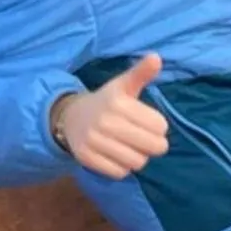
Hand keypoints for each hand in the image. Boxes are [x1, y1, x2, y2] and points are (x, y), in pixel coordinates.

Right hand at [54, 53, 169, 179]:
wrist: (70, 118)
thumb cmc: (106, 102)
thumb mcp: (123, 85)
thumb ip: (141, 73)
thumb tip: (157, 57)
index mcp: (117, 101)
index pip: (160, 126)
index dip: (158, 127)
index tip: (147, 122)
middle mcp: (105, 120)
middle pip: (152, 147)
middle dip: (152, 145)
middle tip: (143, 139)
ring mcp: (94, 140)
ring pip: (137, 162)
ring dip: (137, 157)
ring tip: (129, 146)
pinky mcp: (87, 158)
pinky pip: (120, 173)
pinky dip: (122, 167)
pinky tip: (115, 155)